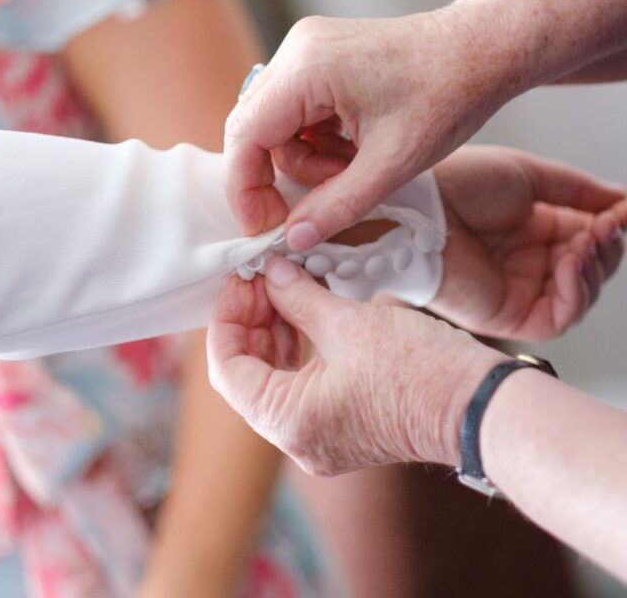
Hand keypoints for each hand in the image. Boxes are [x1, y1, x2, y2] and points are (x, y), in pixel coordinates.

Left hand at [207, 258, 506, 476]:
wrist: (483, 404)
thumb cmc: (418, 370)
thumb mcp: (346, 324)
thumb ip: (296, 297)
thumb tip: (269, 273)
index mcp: (288, 422)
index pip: (227, 369)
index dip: (227, 318)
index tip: (241, 279)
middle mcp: (298, 438)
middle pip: (248, 373)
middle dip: (251, 320)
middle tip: (262, 276)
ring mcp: (322, 434)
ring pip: (275, 375)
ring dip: (274, 329)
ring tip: (283, 285)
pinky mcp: (344, 422)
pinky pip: (303, 381)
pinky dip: (298, 344)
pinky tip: (305, 308)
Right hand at [224, 10, 515, 247]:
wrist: (484, 50)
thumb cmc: (449, 95)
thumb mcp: (393, 164)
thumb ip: (337, 206)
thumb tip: (293, 239)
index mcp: (307, 69)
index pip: (245, 136)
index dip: (247, 188)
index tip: (264, 226)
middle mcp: (297, 51)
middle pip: (253, 130)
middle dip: (280, 175)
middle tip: (314, 206)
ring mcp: (306, 50)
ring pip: (275, 126)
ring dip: (307, 161)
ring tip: (354, 168)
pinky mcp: (318, 57)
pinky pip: (295, 113)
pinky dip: (317, 142)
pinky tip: (354, 148)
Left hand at [431, 146, 626, 339]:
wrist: (418, 207)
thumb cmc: (458, 184)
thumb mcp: (529, 175)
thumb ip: (578, 190)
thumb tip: (623, 199)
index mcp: (529, 226)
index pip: (587, 234)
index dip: (612, 224)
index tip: (626, 210)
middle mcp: (524, 259)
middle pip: (590, 266)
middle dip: (609, 245)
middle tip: (610, 224)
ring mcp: (517, 289)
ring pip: (581, 293)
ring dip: (596, 266)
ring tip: (588, 238)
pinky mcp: (507, 315)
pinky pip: (559, 317)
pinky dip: (577, 291)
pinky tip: (571, 262)